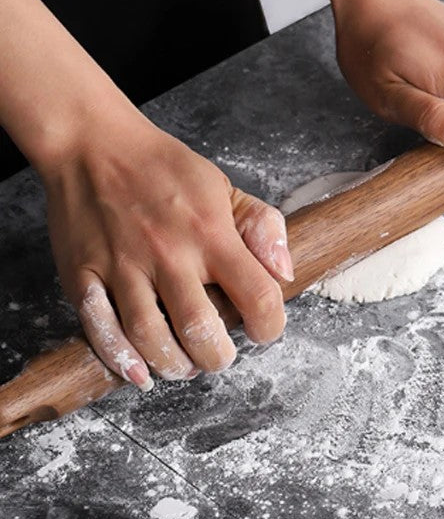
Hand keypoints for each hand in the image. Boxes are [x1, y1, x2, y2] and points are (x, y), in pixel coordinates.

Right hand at [42, 111, 290, 389]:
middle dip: (218, 357)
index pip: (257, 296)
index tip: (265, 328)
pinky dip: (121, 361)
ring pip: (151, 338)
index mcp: (211, 234)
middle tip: (219, 354)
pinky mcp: (83, 276)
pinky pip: (101, 329)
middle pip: (201, 332)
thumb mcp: (225, 187)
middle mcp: (169, 254)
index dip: (270, 325)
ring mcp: (123, 267)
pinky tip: (140, 374)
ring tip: (186, 366)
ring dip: (174, 366)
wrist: (94, 145)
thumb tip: (284, 273)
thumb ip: (262, 227)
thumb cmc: (165, 168)